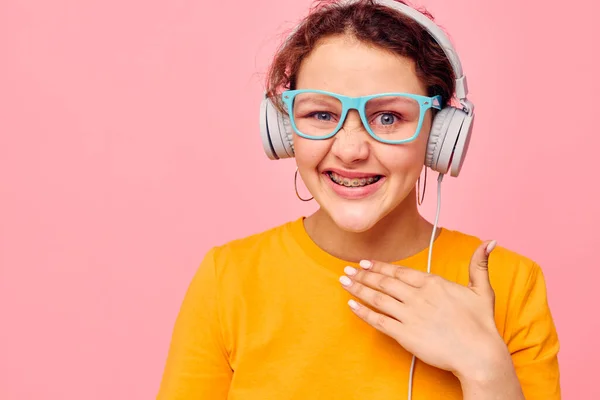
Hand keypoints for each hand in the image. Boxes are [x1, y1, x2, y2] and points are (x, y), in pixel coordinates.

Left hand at [339, 240, 509, 379]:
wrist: (479, 354)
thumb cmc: (482, 324)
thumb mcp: (482, 290)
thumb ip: (479, 264)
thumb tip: (488, 241)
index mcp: (433, 283)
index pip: (400, 272)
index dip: (380, 266)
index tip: (365, 262)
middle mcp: (418, 296)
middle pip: (384, 282)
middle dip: (363, 274)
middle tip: (347, 269)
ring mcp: (409, 315)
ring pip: (378, 298)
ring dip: (359, 288)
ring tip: (344, 281)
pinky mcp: (404, 335)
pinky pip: (378, 321)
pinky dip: (363, 312)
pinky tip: (351, 305)